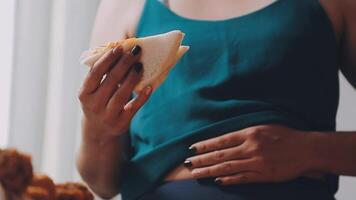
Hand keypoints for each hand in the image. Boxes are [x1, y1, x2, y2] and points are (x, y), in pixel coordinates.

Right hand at [78, 45, 151, 141]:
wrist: (99, 131)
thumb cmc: (98, 102)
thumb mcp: (94, 90)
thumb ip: (102, 72)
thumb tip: (120, 46)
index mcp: (84, 94)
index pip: (95, 73)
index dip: (107, 59)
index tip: (119, 47)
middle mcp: (94, 105)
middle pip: (111, 81)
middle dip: (124, 64)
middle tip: (136, 51)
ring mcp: (107, 116)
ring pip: (122, 94)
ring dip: (132, 78)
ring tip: (140, 65)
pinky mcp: (120, 123)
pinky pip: (133, 108)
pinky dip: (142, 97)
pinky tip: (149, 86)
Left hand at [185, 125, 318, 184]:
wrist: (306, 148)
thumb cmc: (284, 135)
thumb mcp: (263, 126)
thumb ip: (244, 133)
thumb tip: (225, 139)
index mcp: (250, 133)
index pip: (221, 140)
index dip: (205, 145)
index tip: (192, 148)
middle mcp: (250, 147)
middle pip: (220, 154)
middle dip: (202, 159)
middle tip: (187, 163)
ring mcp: (257, 162)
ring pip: (228, 167)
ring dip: (210, 171)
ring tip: (196, 173)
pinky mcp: (264, 175)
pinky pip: (243, 178)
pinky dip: (229, 180)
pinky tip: (217, 181)